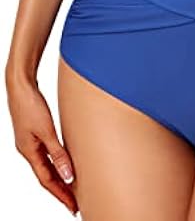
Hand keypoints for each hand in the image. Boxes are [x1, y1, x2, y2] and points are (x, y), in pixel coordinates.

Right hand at [5, 73, 77, 215]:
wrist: (21, 84)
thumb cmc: (30, 104)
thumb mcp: (47, 130)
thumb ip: (58, 153)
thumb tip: (68, 176)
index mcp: (29, 152)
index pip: (47, 181)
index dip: (61, 195)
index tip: (73, 207)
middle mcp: (28, 149)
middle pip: (46, 176)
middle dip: (61, 190)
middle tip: (75, 203)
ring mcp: (30, 140)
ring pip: (47, 165)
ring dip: (59, 176)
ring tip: (72, 187)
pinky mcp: (35, 131)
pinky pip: (47, 153)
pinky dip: (56, 161)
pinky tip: (64, 161)